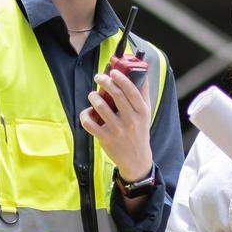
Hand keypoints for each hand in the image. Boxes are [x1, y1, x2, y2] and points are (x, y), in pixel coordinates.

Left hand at [80, 68, 152, 182]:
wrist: (136, 159)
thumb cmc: (139, 132)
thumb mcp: (146, 114)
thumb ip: (144, 95)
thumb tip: (143, 76)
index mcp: (142, 112)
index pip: (132, 91)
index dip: (121, 79)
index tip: (113, 72)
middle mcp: (131, 121)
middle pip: (116, 95)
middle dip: (105, 82)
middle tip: (99, 77)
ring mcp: (117, 130)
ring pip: (101, 107)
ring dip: (93, 97)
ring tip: (92, 95)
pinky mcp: (105, 139)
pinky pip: (90, 123)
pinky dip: (85, 115)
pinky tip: (88, 112)